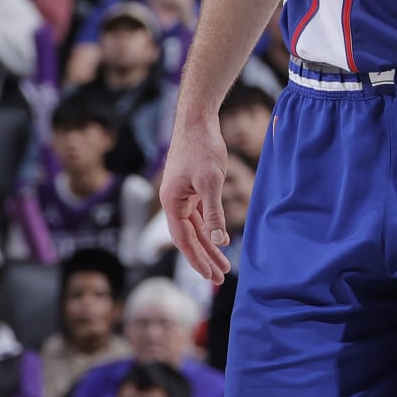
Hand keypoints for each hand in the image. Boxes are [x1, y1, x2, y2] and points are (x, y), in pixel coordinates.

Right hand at [158, 114, 231, 282]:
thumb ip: (214, 213)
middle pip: (189, 237)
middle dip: (204, 257)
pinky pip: (200, 215)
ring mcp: (182, 194)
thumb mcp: (210, 182)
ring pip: (195, 227)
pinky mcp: (191, 187)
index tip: (210, 276)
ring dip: (209, 245)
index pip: (183, 239)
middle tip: (219, 278)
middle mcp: (173, 201)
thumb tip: (219, 241)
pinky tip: (221, 239)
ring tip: (224, 264)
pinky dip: (210, 228)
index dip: (196, 259)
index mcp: (171, 202)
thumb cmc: (202, 147)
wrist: (198, 119)